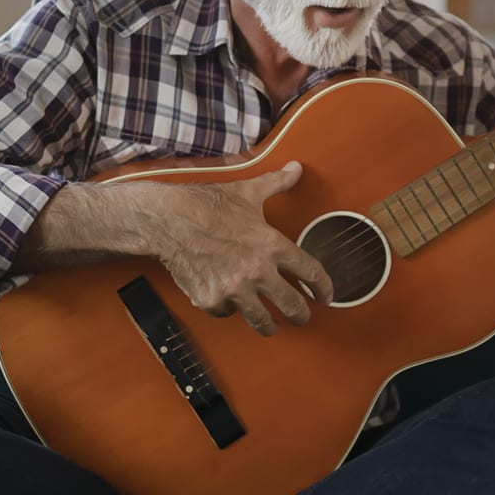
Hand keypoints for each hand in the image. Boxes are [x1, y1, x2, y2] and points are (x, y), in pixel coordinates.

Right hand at [149, 161, 333, 336]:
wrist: (168, 220)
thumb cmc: (206, 205)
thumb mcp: (247, 191)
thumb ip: (276, 183)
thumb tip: (296, 168)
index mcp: (272, 245)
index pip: (311, 273)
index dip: (323, 288)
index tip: (325, 295)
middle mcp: (257, 271)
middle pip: (292, 305)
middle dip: (301, 315)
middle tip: (302, 318)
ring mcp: (234, 289)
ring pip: (262, 320)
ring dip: (270, 325)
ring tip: (272, 326)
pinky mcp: (212, 300)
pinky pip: (228, 313)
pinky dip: (229, 308)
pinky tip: (228, 300)